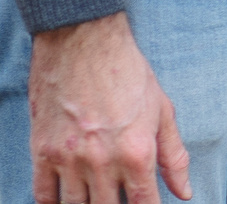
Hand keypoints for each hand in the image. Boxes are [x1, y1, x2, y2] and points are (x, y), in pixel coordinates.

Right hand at [29, 11, 191, 202]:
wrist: (83, 39)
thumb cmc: (127, 70)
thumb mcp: (162, 109)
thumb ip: (174, 155)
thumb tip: (184, 192)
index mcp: (137, 153)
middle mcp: (103, 162)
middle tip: (116, 195)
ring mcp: (69, 159)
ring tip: (93, 195)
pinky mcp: (42, 151)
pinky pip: (43, 195)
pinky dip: (53, 203)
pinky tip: (63, 199)